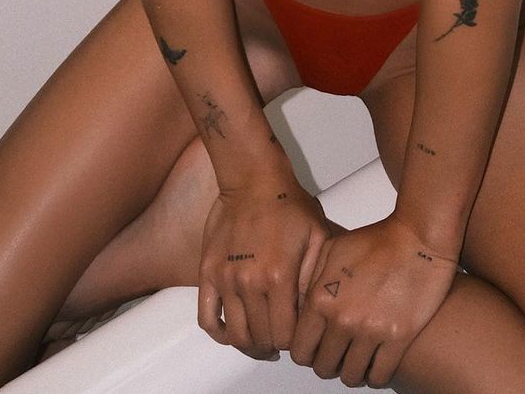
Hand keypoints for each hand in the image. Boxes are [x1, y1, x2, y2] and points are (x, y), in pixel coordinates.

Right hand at [197, 175, 330, 359]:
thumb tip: (311, 312)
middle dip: (273, 346)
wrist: (254, 179)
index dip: (293, 342)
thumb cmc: (289, 204)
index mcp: (280, 277)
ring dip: (249, 344)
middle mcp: (250, 282)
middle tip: (279, 341)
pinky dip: (218, 334)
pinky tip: (231, 332)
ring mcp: (225, 279)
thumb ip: (315, 277)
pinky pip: (206, 318)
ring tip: (259, 340)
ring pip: (234, 334)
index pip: (285, 335)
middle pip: (260, 339)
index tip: (297, 336)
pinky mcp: (207, 272)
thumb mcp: (318, 236)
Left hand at [290, 214, 458, 387]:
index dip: (307, 352)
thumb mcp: (333, 250)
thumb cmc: (378, 240)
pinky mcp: (398, 338)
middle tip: (338, 354)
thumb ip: (311, 280)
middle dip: (328, 362)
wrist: (419, 237)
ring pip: (351, 377)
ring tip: (358, 358)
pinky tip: (376, 363)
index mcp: (322, 298)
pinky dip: (374, 376)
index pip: (300, 350)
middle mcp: (343, 319)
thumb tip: (301, 308)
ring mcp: (371, 331)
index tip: (316, 348)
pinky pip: (379, 377)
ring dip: (352, 370)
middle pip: (323, 367)